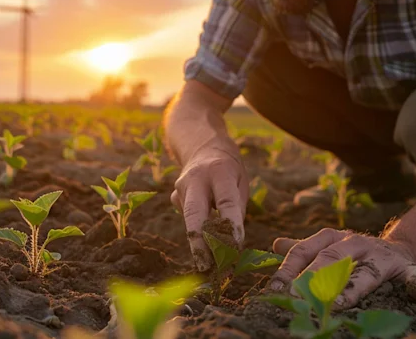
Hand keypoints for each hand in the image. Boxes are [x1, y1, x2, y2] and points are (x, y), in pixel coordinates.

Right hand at [171, 143, 248, 270]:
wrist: (203, 148)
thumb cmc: (229, 171)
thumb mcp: (241, 183)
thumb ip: (236, 210)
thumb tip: (231, 244)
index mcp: (219, 171)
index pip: (226, 202)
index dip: (231, 226)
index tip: (235, 248)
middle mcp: (196, 178)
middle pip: (195, 214)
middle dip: (200, 242)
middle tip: (206, 267)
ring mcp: (181, 186)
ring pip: (190, 220)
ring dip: (199, 244)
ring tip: (210, 266)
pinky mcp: (174, 196)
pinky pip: (187, 218)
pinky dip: (197, 231)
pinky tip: (204, 235)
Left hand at [269, 229, 415, 308]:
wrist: (397, 249)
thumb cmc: (355, 253)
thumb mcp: (329, 245)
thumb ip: (305, 249)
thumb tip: (275, 245)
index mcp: (333, 238)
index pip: (305, 251)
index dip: (290, 269)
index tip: (276, 289)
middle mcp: (355, 243)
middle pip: (332, 259)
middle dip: (314, 279)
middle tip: (298, 298)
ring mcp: (381, 256)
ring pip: (366, 271)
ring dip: (353, 288)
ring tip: (338, 304)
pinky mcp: (406, 268)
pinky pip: (414, 275)